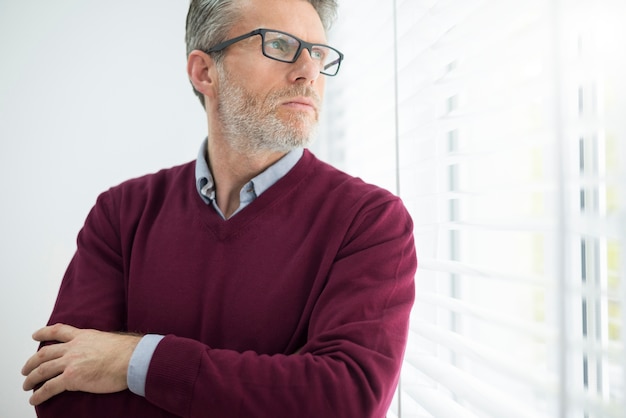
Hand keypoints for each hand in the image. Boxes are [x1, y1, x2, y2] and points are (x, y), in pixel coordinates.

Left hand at [21, 323, 140, 405]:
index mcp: (84, 336)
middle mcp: (74, 347)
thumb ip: (99, 344)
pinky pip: (49, 387)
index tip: (35, 335)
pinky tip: (34, 399)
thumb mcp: (110, 340)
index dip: (44, 333)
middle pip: (45, 353)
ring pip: (42, 369)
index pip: (59, 331)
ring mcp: (71, 362)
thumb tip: (104, 351)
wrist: (132, 359)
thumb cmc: (128, 351)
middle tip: (26, 369)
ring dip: (31, 378)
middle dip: (32, 362)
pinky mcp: (71, 378)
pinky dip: (39, 395)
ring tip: (27, 385)